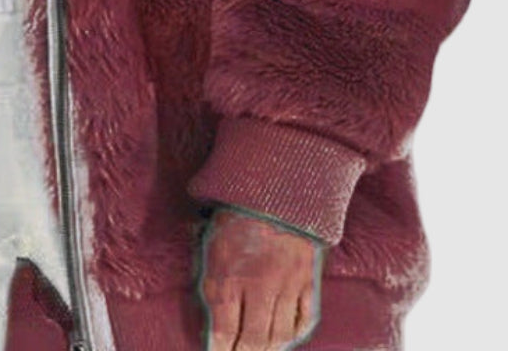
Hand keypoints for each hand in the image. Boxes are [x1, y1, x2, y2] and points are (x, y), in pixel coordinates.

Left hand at [197, 206, 323, 350]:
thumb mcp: (210, 240)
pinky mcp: (307, 278)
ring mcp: (286, 284)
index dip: (220, 349)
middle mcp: (258, 285)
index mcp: (228, 274)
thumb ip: (211, 276)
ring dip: (269, 349)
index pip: (224, 330)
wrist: (275, 184)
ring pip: (279, 333)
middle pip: (254, 339)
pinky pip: (303, 317)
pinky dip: (295, 332)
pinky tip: (286, 338)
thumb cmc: (234, 210)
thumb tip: (212, 311)